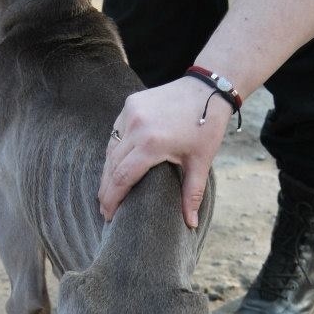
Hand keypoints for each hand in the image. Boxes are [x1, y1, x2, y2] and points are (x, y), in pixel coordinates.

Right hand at [98, 76, 232, 228]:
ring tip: (107, 192)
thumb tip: (191, 225)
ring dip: (107, 172)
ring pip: (111, 149)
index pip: (122, 178)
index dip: (113, 199)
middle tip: (105, 210)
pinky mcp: (130, 104)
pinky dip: (114, 151)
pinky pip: (116, 133)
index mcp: (152, 143)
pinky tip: (114, 167)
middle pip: (112, 165)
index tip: (109, 216)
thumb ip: (192, 195)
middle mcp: (136, 126)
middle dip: (106, 190)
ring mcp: (130, 112)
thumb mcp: (200, 163)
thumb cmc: (206, 128)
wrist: (207, 89)